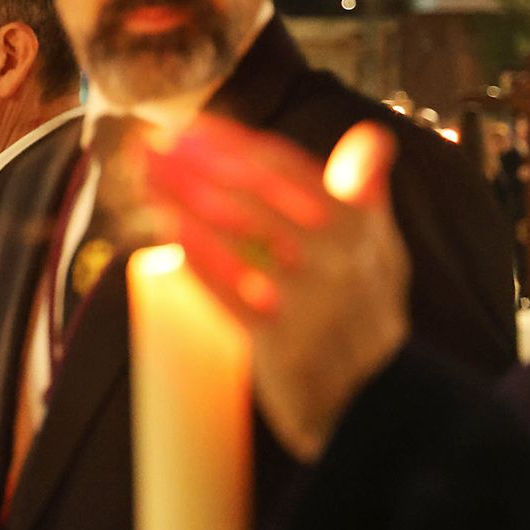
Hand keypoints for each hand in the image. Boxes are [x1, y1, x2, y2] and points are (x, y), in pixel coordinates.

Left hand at [146, 117, 408, 461]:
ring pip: (235, 238)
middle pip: (252, 197)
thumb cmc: (368, 314)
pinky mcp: (279, 343)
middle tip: (152, 147)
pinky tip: (164, 230)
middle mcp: (336, 258)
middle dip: (196, 165)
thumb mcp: (382, 250)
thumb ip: (366, 194)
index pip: (285, 169)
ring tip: (147, 180)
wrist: (380, 402)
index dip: (232, 143)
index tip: (188, 126)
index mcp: (358, 227)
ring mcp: (307, 301)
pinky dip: (196, 257)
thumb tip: (370, 136)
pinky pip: (229, 293)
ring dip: (183, 201)